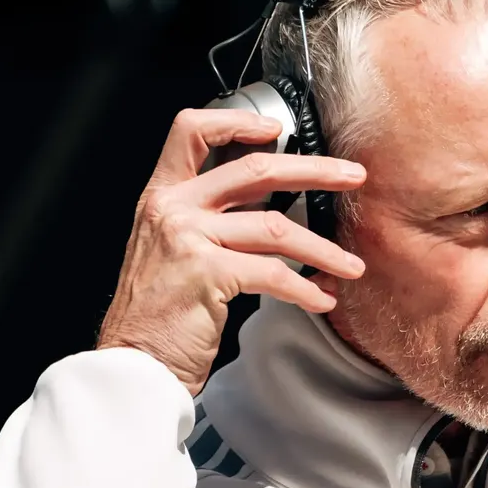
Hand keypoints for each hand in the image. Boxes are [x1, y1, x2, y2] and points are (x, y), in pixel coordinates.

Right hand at [96, 109, 365, 395]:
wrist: (135, 366)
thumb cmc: (158, 315)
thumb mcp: (172, 250)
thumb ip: (209, 217)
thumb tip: (266, 199)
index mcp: (161, 196)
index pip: (191, 130)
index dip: (237, 121)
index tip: (278, 129)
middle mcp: (171, 209)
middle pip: (254, 168)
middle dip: (315, 170)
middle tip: (353, 175)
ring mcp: (186, 238)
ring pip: (275, 225)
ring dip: (322, 248)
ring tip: (351, 266)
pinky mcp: (206, 273)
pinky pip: (272, 273)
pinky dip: (305, 289)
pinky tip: (322, 299)